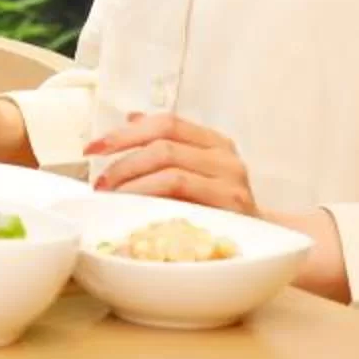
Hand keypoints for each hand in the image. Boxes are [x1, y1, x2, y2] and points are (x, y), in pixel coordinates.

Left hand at [86, 112, 258, 213]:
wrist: (265, 240)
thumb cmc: (219, 207)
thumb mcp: (193, 171)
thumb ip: (165, 145)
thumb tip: (130, 118)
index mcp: (213, 141)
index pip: (165, 122)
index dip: (125, 133)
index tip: (93, 148)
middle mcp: (225, 155)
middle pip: (163, 144)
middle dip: (122, 160)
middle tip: (99, 182)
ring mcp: (231, 181)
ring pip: (170, 170)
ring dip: (132, 183)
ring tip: (112, 197)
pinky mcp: (232, 206)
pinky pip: (182, 195)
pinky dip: (150, 198)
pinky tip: (134, 208)